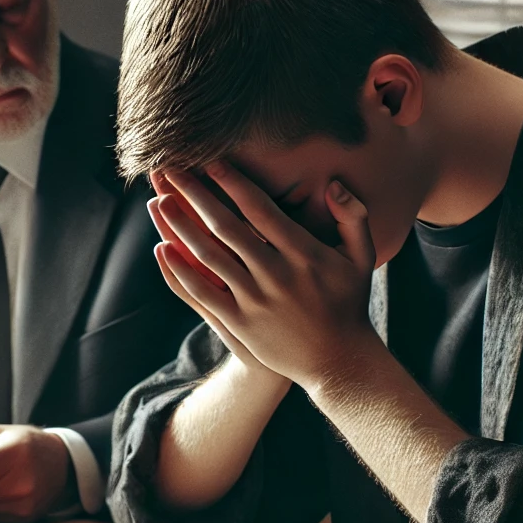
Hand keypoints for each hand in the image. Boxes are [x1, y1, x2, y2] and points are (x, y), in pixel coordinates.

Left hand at [153, 162, 378, 389]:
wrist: (337, 361)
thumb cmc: (349, 303)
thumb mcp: (362, 258)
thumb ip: (353, 216)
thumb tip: (333, 184)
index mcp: (304, 253)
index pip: (261, 210)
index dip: (233, 183)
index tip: (211, 161)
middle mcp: (277, 274)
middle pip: (227, 228)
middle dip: (196, 196)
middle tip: (171, 170)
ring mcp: (256, 301)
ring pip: (209, 257)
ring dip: (182, 227)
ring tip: (159, 202)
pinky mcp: (240, 324)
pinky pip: (203, 293)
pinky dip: (180, 271)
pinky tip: (163, 249)